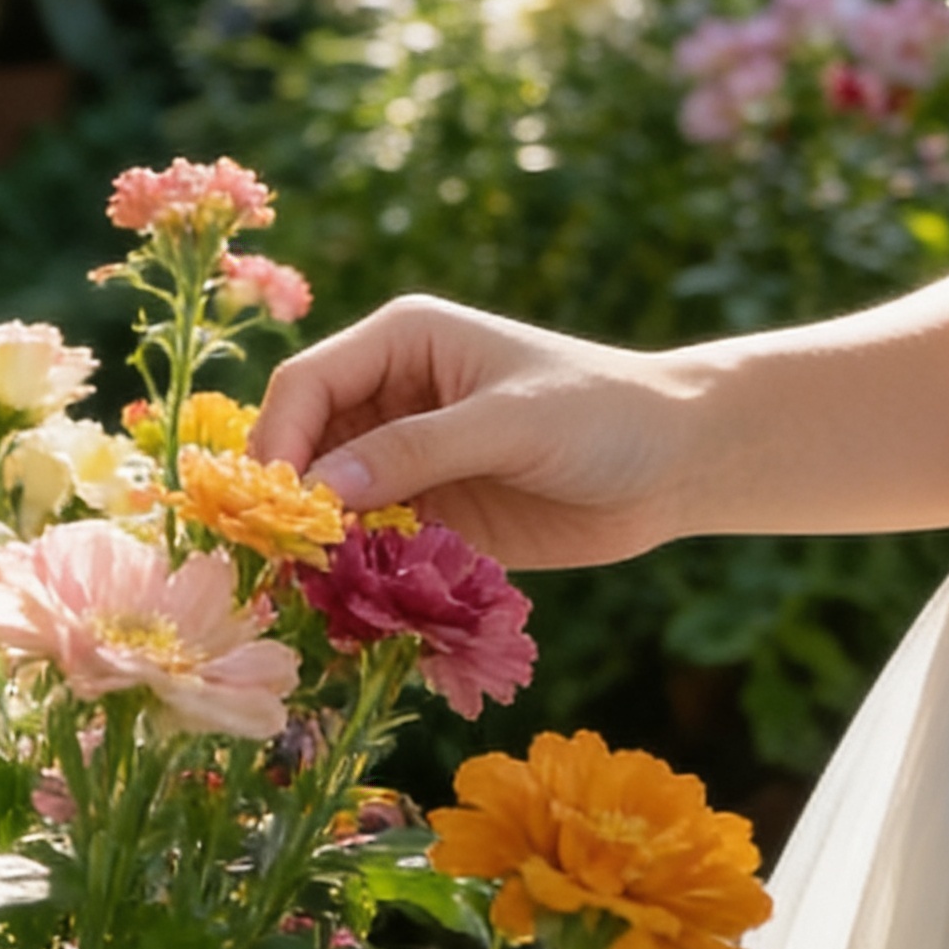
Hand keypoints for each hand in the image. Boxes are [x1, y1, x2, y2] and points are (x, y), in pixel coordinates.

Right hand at [253, 297, 706, 569]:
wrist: (674, 464)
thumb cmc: (597, 412)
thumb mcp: (507, 422)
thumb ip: (414, 451)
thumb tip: (318, 489)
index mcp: (400, 340)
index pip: (308, 384)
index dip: (279, 441)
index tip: (275, 509)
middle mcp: (392, 394)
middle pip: (306, 445)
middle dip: (289, 500)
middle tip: (279, 564)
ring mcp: (409, 458)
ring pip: (332, 502)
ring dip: (320, 545)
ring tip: (310, 595)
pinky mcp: (433, 515)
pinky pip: (373, 544)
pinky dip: (357, 574)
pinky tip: (354, 608)